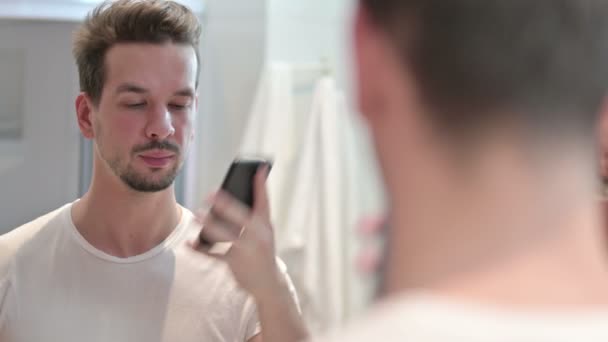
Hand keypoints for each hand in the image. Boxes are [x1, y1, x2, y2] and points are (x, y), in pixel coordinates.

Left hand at [192, 166, 280, 297]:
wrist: (269, 282)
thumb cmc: (262, 250)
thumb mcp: (264, 232)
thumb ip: (254, 214)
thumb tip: (232, 195)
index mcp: (265, 225)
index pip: (264, 201)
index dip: (261, 185)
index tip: (259, 168)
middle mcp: (258, 236)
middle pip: (241, 217)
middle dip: (226, 205)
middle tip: (211, 194)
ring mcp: (247, 250)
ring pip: (225, 235)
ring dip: (209, 225)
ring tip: (197, 215)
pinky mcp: (234, 263)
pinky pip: (213, 255)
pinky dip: (200, 249)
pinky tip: (190, 243)